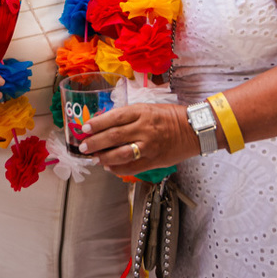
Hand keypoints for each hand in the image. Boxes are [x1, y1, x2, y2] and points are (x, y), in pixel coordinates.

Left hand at [77, 102, 195, 175]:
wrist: (194, 129)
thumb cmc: (170, 116)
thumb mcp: (147, 108)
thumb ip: (128, 116)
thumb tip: (105, 124)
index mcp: (141, 112)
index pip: (114, 117)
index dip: (97, 124)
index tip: (85, 128)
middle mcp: (144, 128)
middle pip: (114, 136)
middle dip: (95, 142)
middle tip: (83, 146)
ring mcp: (149, 145)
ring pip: (121, 154)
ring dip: (104, 157)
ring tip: (94, 158)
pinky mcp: (154, 160)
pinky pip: (132, 167)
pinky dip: (118, 168)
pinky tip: (109, 167)